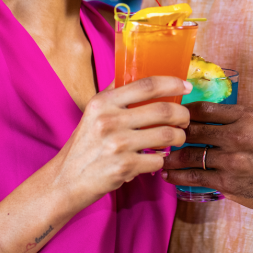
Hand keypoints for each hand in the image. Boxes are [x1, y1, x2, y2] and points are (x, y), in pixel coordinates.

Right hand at [52, 77, 190, 212]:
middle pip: (163, 110)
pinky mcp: (124, 167)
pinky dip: (162, 160)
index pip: (146, 85)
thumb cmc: (84, 146)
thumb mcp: (92, 113)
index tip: (186, 86)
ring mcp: (117, 145)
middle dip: (182, 114)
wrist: (65, 181)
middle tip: (185, 119)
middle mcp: (109, 121)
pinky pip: (158, 160)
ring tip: (177, 138)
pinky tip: (156, 158)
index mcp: (103, 102)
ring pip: (167, 135)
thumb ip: (114, 94)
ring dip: (179, 137)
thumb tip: (136, 71)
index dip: (172, 83)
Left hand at [162, 102, 252, 212]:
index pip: (204, 109)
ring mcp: (230, 160)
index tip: (174, 116)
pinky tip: (169, 175)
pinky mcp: (227, 182)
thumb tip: (201, 114)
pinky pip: (195, 177)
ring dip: (171, 156)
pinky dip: (178, 176)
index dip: (184, 112)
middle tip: (159, 135)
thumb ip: (233, 118)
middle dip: (173, 133)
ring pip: (190, 155)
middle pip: (193, 130)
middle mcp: (237, 136)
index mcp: (245, 116)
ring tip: (161, 157)